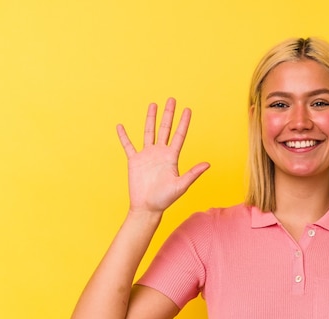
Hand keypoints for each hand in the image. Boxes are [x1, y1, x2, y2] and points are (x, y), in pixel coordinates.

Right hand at [116, 98, 208, 213]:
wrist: (147, 207)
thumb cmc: (165, 199)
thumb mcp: (181, 186)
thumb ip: (193, 173)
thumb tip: (208, 164)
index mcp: (172, 157)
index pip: (179, 135)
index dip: (183, 122)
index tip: (187, 109)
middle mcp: (160, 153)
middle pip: (165, 129)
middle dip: (168, 114)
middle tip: (172, 99)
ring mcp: (147, 155)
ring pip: (148, 132)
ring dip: (151, 118)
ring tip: (153, 105)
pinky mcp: (134, 161)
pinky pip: (128, 145)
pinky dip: (124, 136)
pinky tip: (120, 126)